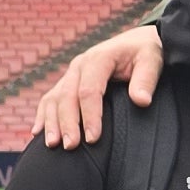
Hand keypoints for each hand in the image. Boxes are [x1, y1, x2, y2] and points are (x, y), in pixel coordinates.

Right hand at [34, 26, 165, 149]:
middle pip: (67, 97)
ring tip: (52, 145)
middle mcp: (79, 65)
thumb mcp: (152, 61)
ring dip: (51, 122)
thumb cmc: (145, 53)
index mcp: (99, 59)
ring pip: (54, 99)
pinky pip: (50, 99)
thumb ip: (146, 80)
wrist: (137, 43)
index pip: (89, 90)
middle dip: (67, 123)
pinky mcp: (68, 82)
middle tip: (70, 146)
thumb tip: (141, 101)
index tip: (93, 138)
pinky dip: (43, 115)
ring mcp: (71, 74)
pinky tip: (38, 132)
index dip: (90, 115)